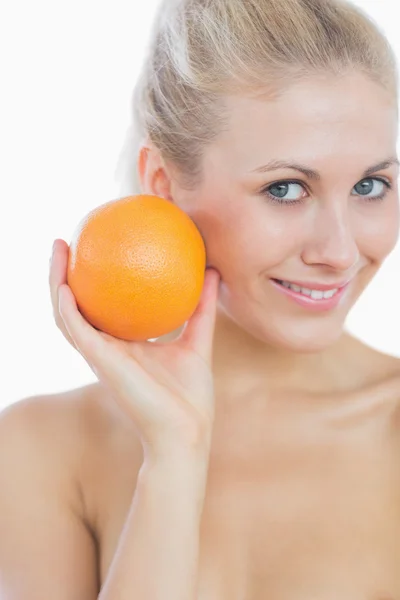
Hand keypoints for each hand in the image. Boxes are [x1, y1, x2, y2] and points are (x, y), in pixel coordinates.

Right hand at [49, 239, 220, 456]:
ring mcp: (100, 355)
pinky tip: (66, 284)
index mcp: (124, 344)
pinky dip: (66, 307)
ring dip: (55, 282)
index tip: (96, 247)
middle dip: (64, 273)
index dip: (93, 280)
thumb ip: (202, 308)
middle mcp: (106, 347)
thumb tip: (212, 271)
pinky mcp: (100, 362)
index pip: (101, 307)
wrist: (186, 432)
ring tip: (58, 248)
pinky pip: (76, 331)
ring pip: (64, 315)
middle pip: (75, 306)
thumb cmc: (190, 395)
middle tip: (66, 241)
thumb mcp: (198, 340)